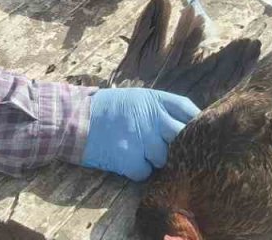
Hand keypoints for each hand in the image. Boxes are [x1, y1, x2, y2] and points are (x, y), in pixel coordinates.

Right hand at [81, 88, 199, 180]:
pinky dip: (139, 171)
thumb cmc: (107, 109)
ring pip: (165, 158)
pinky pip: (146, 172)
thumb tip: (188, 126)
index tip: (198, 134)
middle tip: (173, 151)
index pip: (189, 111)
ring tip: (140, 152)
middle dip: (179, 146)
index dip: (197, 124)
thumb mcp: (137, 98)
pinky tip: (127, 161)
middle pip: (183, 137)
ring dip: (156, 160)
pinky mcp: (129, 159)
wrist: (73, 119)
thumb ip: (161, 109)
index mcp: (156, 100)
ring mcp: (142, 139)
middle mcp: (153, 118)